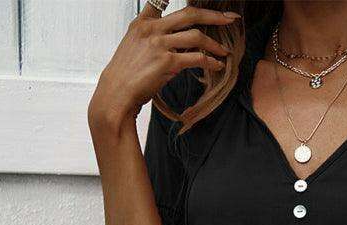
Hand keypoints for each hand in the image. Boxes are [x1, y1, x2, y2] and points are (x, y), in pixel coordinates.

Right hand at [88, 2, 239, 128]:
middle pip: (189, 14)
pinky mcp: (167, 62)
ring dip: (215, 45)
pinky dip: (210, 62)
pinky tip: (217, 65)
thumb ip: (151, 38)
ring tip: (224, 52)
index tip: (200, 2)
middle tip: (229, 19)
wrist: (116, 93)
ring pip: (196, 36)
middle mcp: (151, 29)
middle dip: (213, 16)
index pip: (161, 1)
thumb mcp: (133, 47)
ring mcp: (159, 44)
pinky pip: (196, 58)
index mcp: (142, 23)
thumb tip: (176, 44)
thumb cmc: (126, 76)